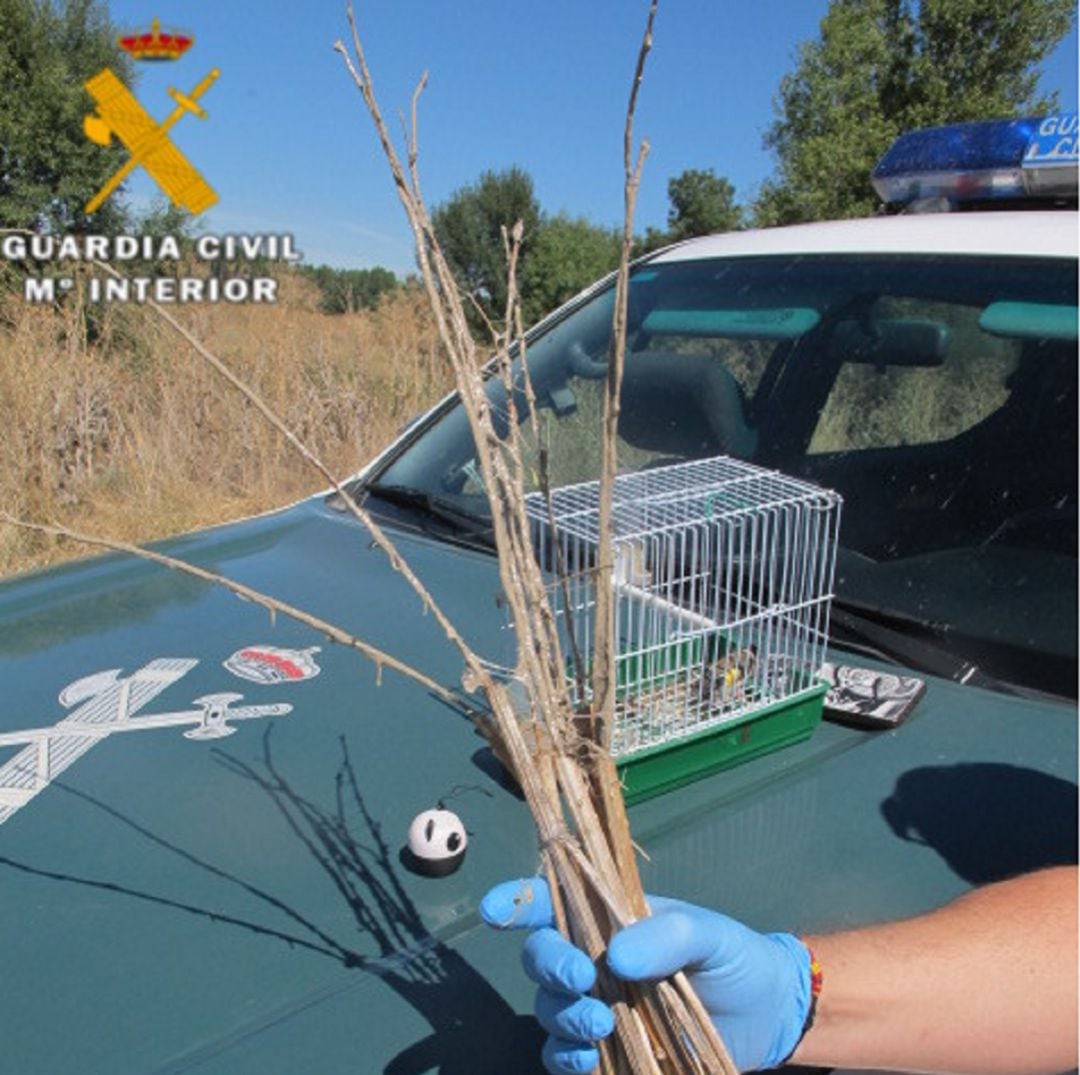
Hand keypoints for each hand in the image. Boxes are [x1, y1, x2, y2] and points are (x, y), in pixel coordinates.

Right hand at [481, 877, 811, 1073]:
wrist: (768, 1017)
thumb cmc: (735, 958)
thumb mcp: (709, 934)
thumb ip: (667, 934)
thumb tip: (617, 954)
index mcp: (611, 918)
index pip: (554, 900)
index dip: (518, 901)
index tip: (496, 911)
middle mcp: (594, 959)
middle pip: (540, 955)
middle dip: (549, 964)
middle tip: (581, 977)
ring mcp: (597, 1006)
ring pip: (548, 1007)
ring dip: (564, 1015)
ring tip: (601, 1023)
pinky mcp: (607, 1053)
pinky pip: (563, 1057)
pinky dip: (567, 1059)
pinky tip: (590, 1060)